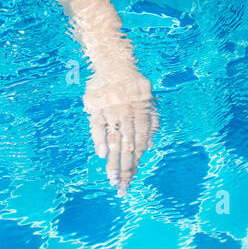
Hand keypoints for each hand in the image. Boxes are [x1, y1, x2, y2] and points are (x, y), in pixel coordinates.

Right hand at [83, 66, 158, 194]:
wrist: (114, 60)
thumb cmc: (133, 83)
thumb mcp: (148, 99)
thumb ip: (151, 121)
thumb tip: (149, 146)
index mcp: (141, 112)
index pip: (139, 142)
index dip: (136, 161)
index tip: (131, 178)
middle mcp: (127, 113)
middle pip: (127, 145)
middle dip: (125, 167)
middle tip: (122, 187)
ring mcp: (111, 110)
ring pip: (113, 138)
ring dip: (113, 159)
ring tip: (112, 178)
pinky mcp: (96, 106)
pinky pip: (97, 125)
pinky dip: (99, 138)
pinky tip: (101, 154)